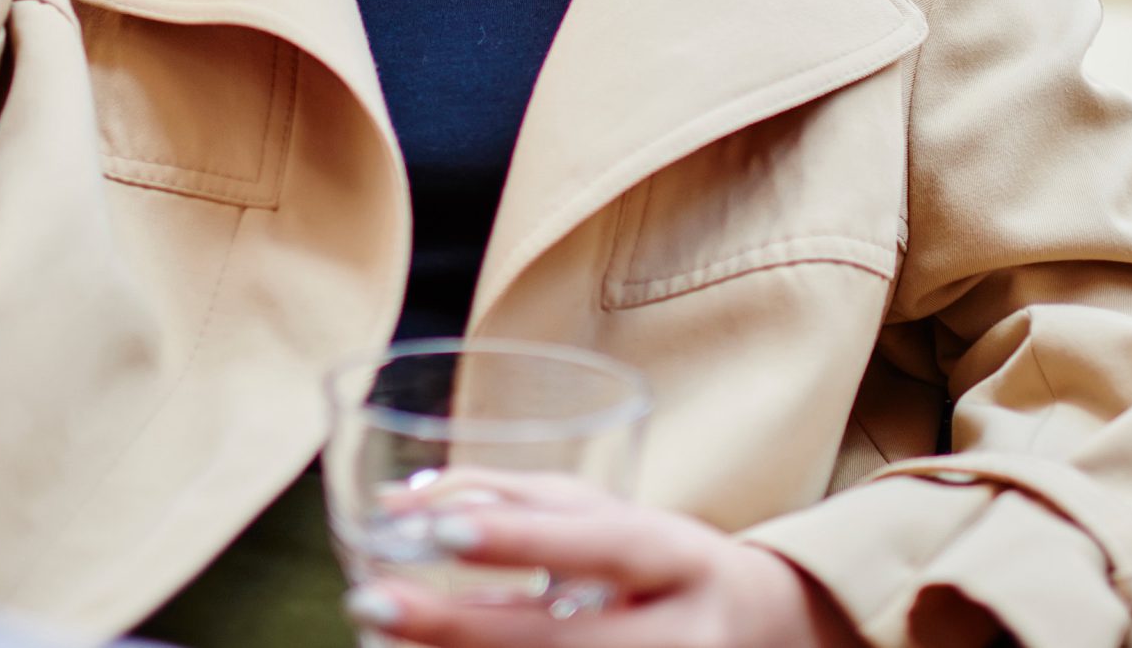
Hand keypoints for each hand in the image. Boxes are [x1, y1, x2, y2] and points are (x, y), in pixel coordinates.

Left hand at [345, 471, 861, 647]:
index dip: (523, 541)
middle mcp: (681, 639)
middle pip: (560, 643)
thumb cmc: (664, 567)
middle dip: (458, 627)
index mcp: (681, 562)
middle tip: (369, 601)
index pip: (602, 547)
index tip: (437, 532)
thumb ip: (513, 501)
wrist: (763, 640)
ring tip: (379, 640)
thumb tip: (401, 499)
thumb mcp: (611, 517)